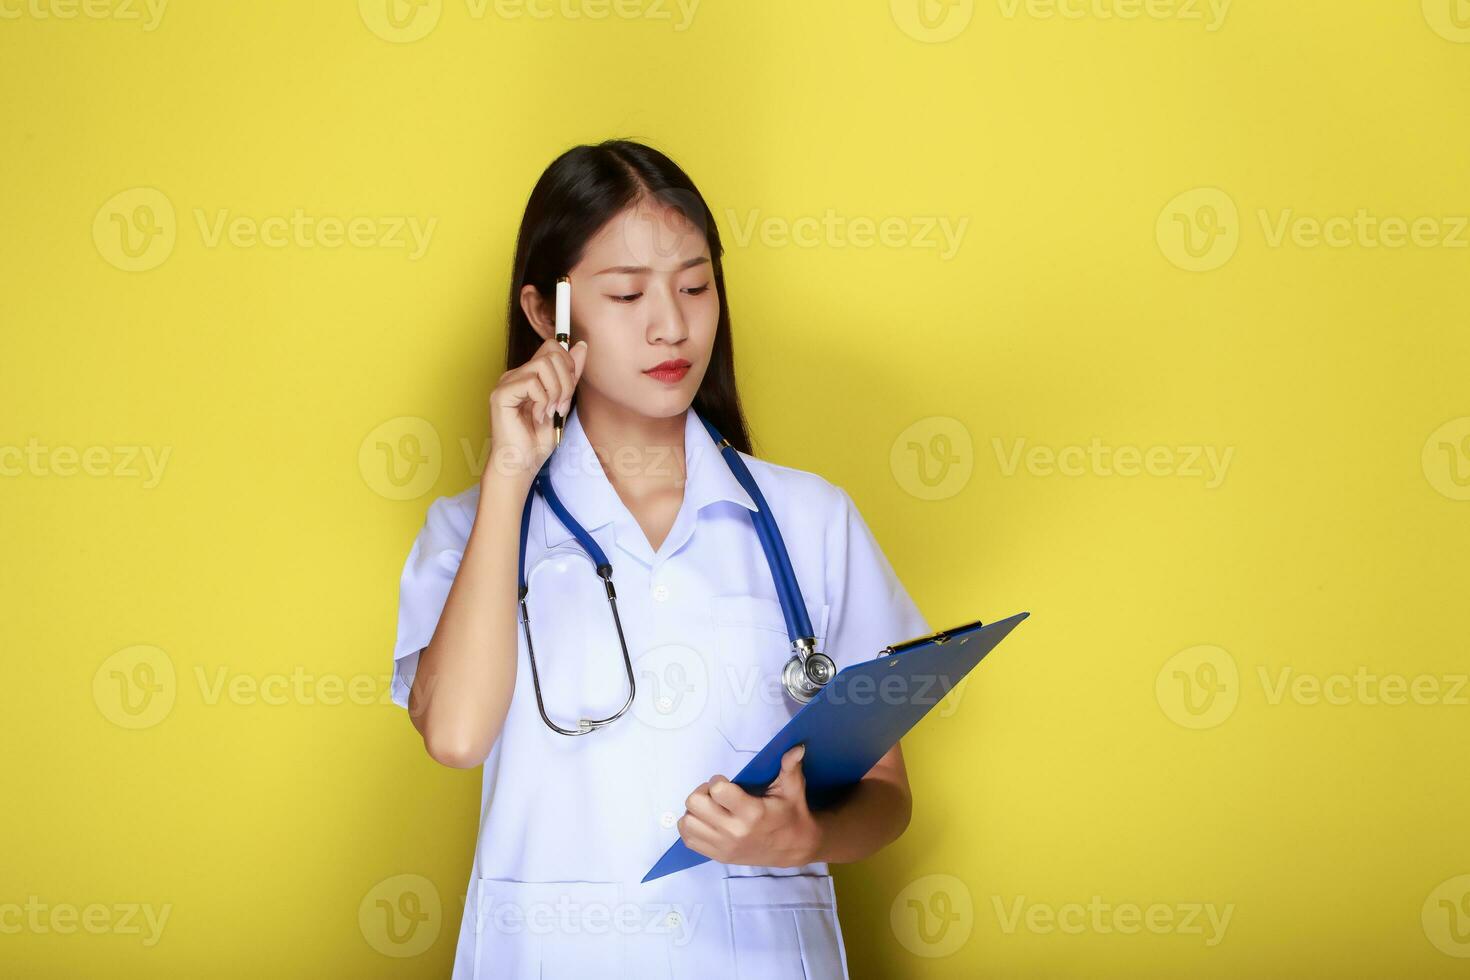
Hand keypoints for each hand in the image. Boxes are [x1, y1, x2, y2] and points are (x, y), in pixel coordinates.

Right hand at [485, 336, 587, 484]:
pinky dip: (542, 402)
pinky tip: (537, 417)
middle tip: (561, 406)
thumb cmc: (537, 441)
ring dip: (556, 392)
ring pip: (543, 365)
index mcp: (529, 375)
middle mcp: (516, 374)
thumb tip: (581, 346)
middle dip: (566, 381)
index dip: (569, 364)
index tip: (568, 392)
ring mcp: (507, 383)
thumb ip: (570, 376)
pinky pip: (532, 383)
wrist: (521, 465)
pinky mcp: (501, 394)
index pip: (552, 347)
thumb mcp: (564, 402)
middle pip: (552, 352)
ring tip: (550, 412)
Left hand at [678, 745, 822, 866]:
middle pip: (695, 804)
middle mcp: (734, 831)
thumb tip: (798, 747)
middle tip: (715, 794)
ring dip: (695, 811)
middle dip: (702, 793)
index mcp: (753, 813)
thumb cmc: (791, 813)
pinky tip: (707, 821)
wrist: (795, 847)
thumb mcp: (793, 788)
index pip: (718, 791)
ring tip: (710, 808)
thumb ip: (790, 766)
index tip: (726, 781)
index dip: (717, 780)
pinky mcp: (718, 856)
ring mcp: (724, 846)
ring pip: (687, 823)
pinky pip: (689, 840)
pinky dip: (692, 827)